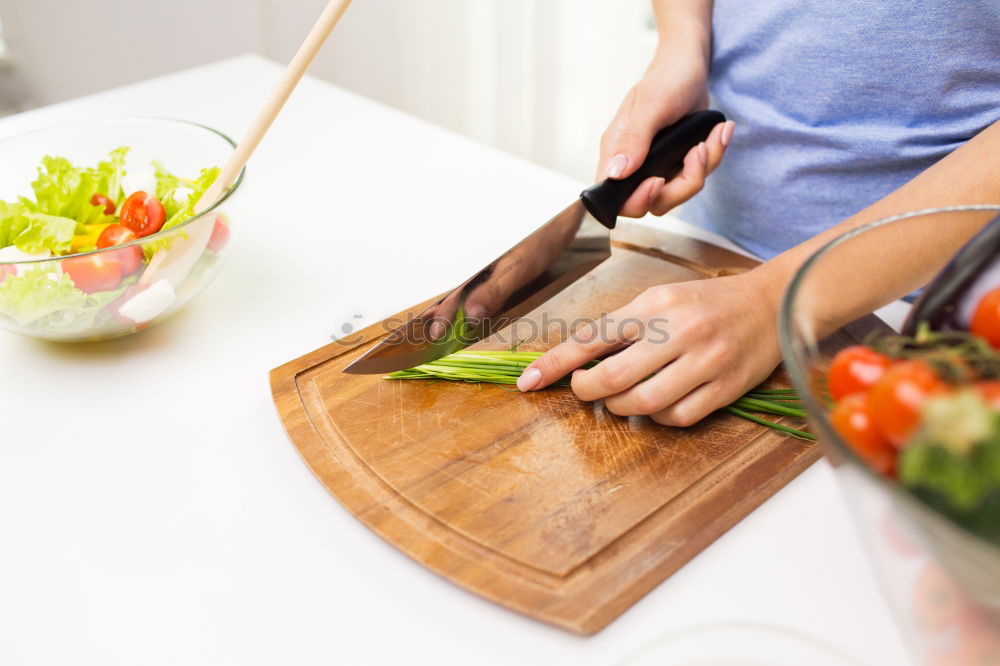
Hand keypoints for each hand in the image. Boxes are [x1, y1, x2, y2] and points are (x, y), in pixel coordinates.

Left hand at [516, 269, 782, 426]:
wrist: (772, 302)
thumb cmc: (706, 303)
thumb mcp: (661, 298)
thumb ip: (623, 325)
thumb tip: (578, 358)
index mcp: (656, 304)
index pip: (592, 337)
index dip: (555, 363)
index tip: (528, 381)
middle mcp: (679, 330)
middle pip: (612, 377)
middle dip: (587, 391)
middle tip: (584, 390)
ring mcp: (705, 361)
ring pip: (642, 402)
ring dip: (620, 407)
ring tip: (620, 399)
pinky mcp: (726, 388)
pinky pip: (677, 417)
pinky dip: (657, 418)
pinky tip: (656, 405)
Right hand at [599, 52, 733, 217]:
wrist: (689, 65)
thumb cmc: (667, 78)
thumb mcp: (651, 104)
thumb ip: (634, 138)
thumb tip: (615, 173)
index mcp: (616, 152)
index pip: (615, 198)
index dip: (636, 200)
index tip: (657, 181)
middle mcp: (634, 164)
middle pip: (651, 204)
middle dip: (680, 187)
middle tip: (694, 153)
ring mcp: (656, 166)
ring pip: (677, 193)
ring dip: (702, 168)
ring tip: (711, 136)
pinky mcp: (677, 164)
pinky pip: (696, 176)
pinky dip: (713, 156)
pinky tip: (719, 131)